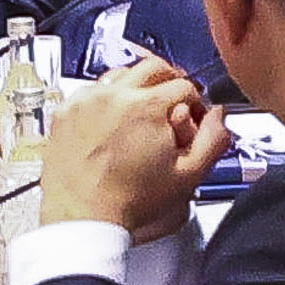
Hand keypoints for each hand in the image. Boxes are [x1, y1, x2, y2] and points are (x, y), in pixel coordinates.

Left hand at [43, 58, 226, 234]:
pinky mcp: (66, 111)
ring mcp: (86, 101)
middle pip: (153, 67)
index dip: (197, 101)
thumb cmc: (128, 202)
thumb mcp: (188, 176)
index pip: (184, 85)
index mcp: (147, 106)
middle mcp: (114, 95)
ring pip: (121, 73)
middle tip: (174, 102)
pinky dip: (107, 97)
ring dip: (139, 85)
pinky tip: (115, 119)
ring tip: (144, 111)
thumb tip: (219, 116)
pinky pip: (92, 90)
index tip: (194, 116)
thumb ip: (214, 140)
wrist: (83, 217)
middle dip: (171, 81)